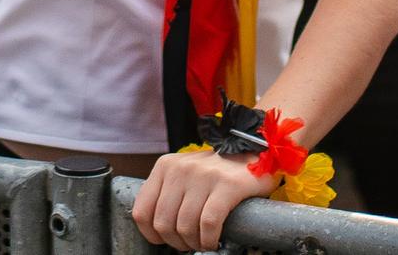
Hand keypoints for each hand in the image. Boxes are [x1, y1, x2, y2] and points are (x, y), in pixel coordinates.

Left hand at [131, 149, 274, 250]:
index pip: (142, 211)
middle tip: (189, 244)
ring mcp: (204, 176)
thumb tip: (155, 228)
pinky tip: (213, 240)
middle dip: (175, 242)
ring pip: (185, 226)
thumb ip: (168, 193)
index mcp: (165, 166)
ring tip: (203, 242)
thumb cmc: (218, 171)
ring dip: (194, 243)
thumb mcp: (184, 174)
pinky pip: (208, 224)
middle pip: (163, 223)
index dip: (151, 234)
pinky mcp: (227, 186)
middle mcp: (180, 169)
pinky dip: (208, 240)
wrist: (255, 153)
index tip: (164, 240)